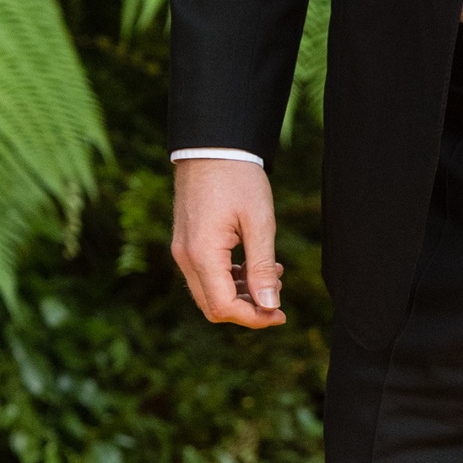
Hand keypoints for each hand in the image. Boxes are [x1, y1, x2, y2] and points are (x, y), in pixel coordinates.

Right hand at [172, 158, 285, 327]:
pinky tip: (254, 264)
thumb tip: (269, 306)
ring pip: (209, 291)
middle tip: (278, 297)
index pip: (223, 307)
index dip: (253, 317)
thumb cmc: (239, 178)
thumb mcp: (259, 221)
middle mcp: (185, 258)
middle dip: (248, 308)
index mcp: (202, 254)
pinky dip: (229, 278)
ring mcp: (182, 250)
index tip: (280, 314)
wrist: (213, 145)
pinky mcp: (185, 241)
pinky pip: (205, 274)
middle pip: (213, 306)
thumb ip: (262, 267)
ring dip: (241, 292)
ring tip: (273, 274)